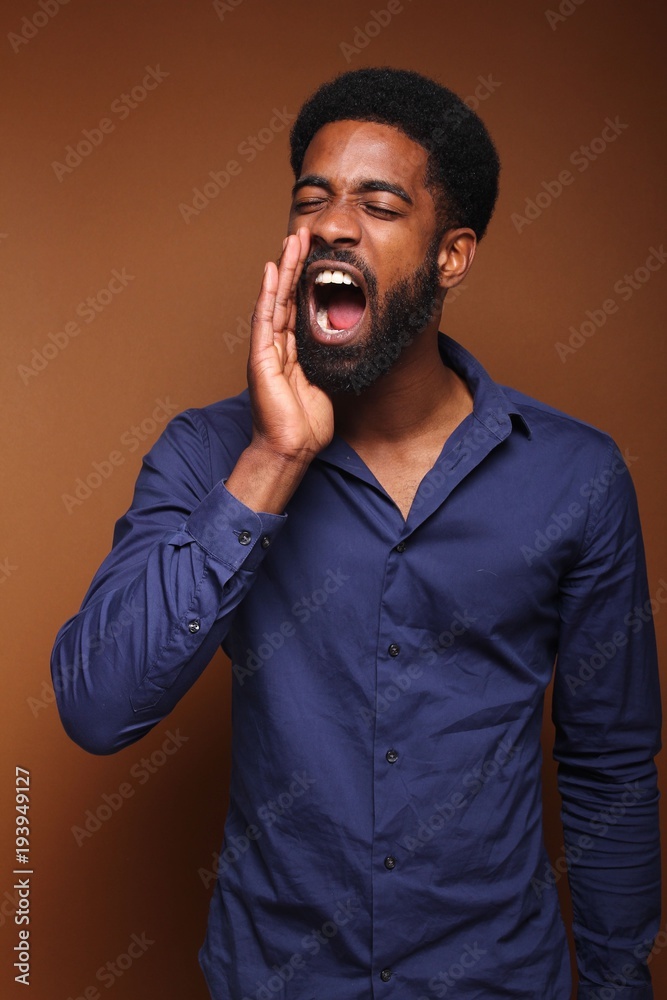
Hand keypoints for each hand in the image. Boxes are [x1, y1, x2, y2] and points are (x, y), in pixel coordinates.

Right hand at [247, 227, 333, 462]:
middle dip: (296, 264)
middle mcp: (277, 346)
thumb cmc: (306, 424)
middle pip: (286, 296)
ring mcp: (267, 350)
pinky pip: (265, 319)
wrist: (290, 448)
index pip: (299, 307)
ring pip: (275, 300)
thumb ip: (328, 361)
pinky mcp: (261, 358)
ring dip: (284, 269)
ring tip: (292, 240)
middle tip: (304, 234)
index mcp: (292, 351)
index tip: (318, 254)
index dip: (308, 279)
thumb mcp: (325, 383)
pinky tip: (273, 270)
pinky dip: (269, 293)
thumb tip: (347, 345)